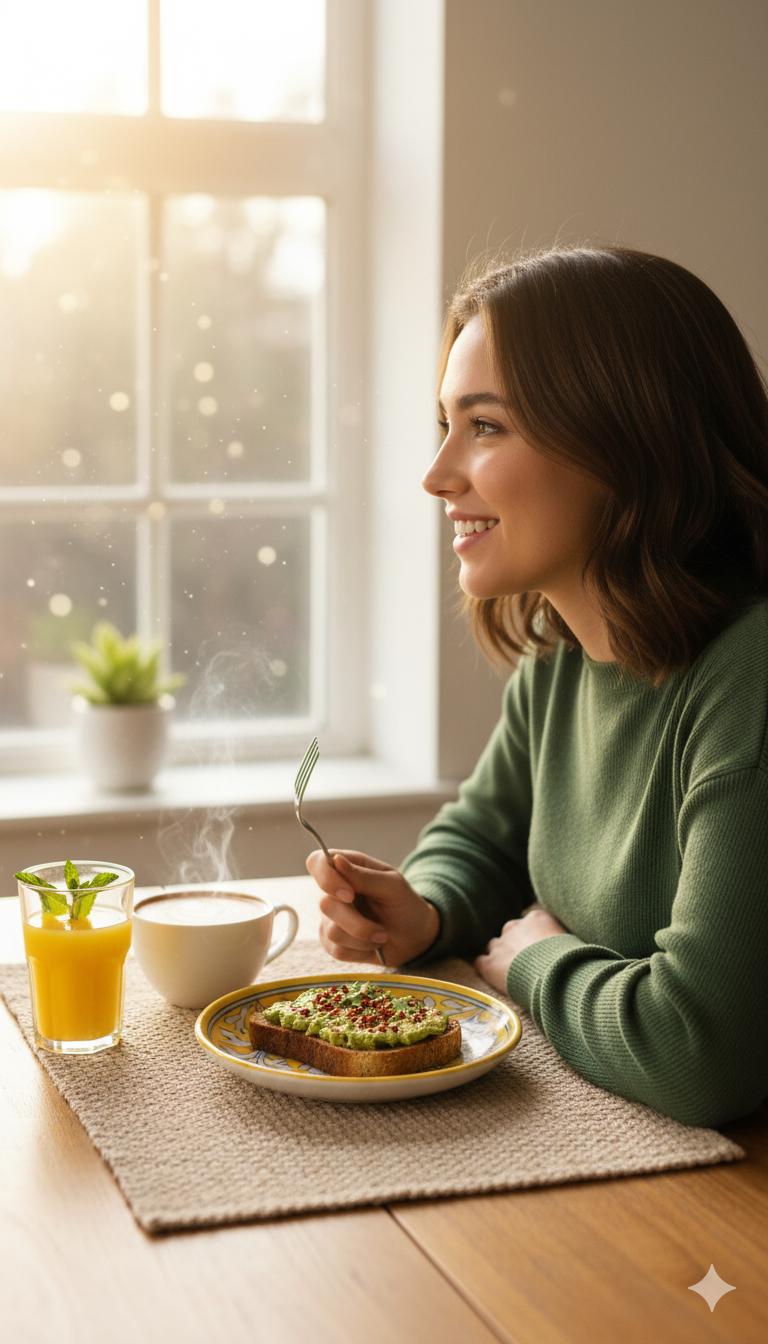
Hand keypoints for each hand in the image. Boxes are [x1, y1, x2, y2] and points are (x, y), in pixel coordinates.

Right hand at [306, 848, 440, 966]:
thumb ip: (365, 876)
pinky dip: (361, 950)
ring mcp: (330, 919)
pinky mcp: (332, 943)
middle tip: (381, 929)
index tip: (349, 895)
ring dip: (364, 937)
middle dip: (357, 921)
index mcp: (346, 869)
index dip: (326, 878)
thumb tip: (336, 860)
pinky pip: (338, 950)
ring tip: (382, 935)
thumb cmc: (404, 905)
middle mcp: (332, 892)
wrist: (414, 938)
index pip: (317, 863)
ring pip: (332, 931)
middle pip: (325, 904)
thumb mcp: (393, 886)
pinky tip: (372, 945)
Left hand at [474, 909, 567, 992]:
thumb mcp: (571, 942)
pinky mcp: (490, 963)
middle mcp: (516, 927)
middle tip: (526, 963)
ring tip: (510, 972)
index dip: (532, 939)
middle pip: (510, 932)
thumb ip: (561, 939)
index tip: (538, 951)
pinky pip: (480, 961)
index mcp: (536, 918)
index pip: (529, 924)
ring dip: (500, 956)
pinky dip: (485, 968)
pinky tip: (494, 977)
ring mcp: (500, 944)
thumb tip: (566, 949)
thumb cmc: (570, 961)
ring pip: (494, 945)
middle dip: (515, 945)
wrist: (555, 976)